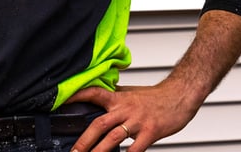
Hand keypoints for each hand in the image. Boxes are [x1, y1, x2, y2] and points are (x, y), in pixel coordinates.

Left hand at [64, 82, 202, 151]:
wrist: (180, 94)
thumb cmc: (155, 97)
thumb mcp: (131, 93)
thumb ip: (113, 97)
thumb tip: (94, 98)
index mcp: (119, 98)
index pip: (93, 93)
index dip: (76, 96)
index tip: (60, 103)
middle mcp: (125, 108)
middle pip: (99, 124)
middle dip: (84, 140)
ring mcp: (137, 121)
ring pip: (113, 138)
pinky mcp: (150, 132)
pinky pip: (135, 149)